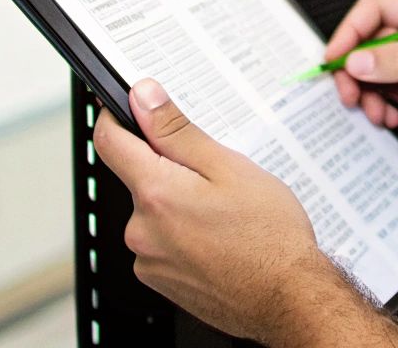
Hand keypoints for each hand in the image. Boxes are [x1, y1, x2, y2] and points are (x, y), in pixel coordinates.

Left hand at [92, 78, 351, 343]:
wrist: (288, 298)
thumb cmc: (269, 237)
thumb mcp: (228, 167)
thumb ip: (176, 131)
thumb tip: (143, 98)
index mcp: (156, 193)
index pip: (109, 141)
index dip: (117, 116)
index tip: (132, 108)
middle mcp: (141, 231)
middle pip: (139, 179)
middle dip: (170, 169)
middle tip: (215, 178)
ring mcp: (149, 260)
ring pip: (154, 213)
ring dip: (179, 206)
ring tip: (224, 215)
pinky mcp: (160, 281)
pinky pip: (162, 243)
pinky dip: (183, 236)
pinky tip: (218, 239)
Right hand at [324, 0, 397, 144]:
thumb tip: (360, 59)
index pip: (376, 8)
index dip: (350, 31)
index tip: (336, 58)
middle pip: (368, 40)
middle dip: (355, 71)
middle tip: (350, 95)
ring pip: (372, 66)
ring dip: (367, 92)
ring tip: (376, 112)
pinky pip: (384, 83)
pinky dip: (380, 101)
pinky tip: (391, 114)